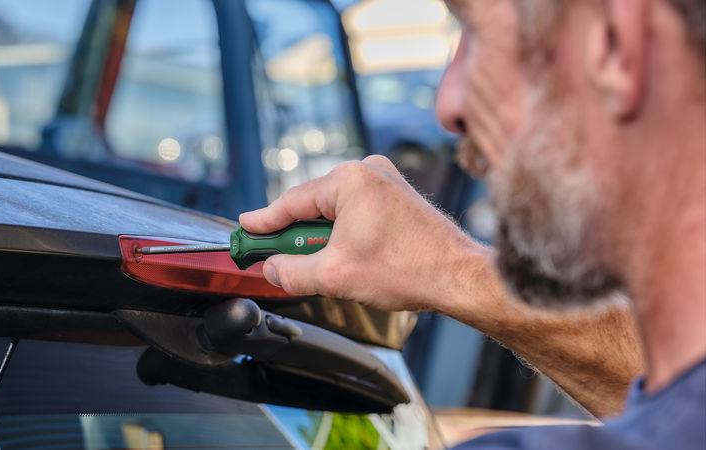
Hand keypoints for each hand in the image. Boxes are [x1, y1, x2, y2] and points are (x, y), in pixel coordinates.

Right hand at [240, 155, 486, 311]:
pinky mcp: (398, 198)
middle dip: (296, 235)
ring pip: (335, 211)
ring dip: (322, 238)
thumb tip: (272, 270)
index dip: (265, 221)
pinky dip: (343, 234)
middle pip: (313, 205)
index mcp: (350, 180)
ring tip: (317, 266)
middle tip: (274, 258)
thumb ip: (292, 271)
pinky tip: (343, 257)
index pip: (292, 201)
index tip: (246, 229)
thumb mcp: (334, 276)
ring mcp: (386, 182)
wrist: (459, 277)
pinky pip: (357, 212)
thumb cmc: (407, 269)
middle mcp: (368, 171)